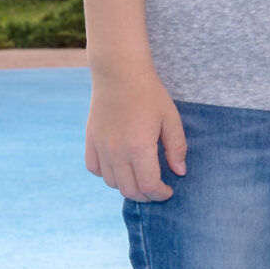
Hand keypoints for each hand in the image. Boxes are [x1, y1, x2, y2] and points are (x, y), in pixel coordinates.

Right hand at [85, 65, 186, 199]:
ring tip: (139, 178)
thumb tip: (180, 172)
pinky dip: (107, 174)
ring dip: (127, 186)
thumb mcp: (171, 118)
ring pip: (111, 182)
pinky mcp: (90, 140)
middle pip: (129, 190)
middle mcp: (117, 151)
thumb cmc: (149, 94)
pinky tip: (119, 167)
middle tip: (156, 190)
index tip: (168, 191)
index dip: (160, 194)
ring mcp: (101, 146)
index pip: (149, 186)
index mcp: (139, 147)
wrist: (120, 72)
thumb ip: (176, 147)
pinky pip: (94, 168)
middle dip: (145, 196)